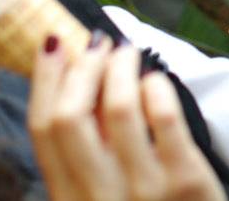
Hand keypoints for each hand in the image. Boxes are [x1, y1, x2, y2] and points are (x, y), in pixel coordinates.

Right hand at [29, 33, 223, 200]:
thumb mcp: (97, 197)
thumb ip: (84, 158)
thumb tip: (76, 83)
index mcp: (67, 200)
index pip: (42, 131)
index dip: (43, 80)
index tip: (51, 44)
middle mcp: (98, 198)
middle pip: (71, 116)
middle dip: (82, 68)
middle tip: (97, 45)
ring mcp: (143, 190)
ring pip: (119, 108)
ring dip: (121, 67)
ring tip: (128, 53)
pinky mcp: (186, 180)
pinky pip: (165, 117)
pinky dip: (156, 87)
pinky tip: (155, 80)